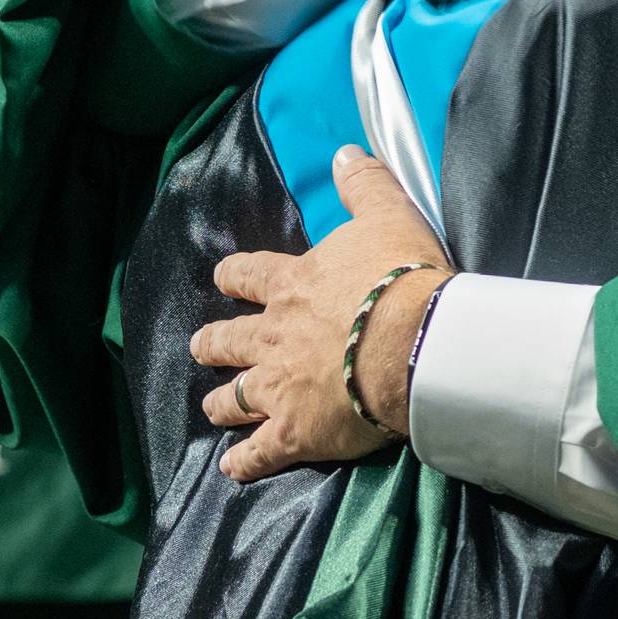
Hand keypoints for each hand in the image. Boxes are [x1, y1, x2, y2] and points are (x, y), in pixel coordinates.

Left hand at [190, 149, 451, 481]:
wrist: (414, 341)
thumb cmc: (403, 278)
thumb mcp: (388, 215)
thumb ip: (364, 184)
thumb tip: (346, 150)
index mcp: (292, 286)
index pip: (250, 275)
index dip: (235, 276)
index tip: (224, 277)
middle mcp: (273, 336)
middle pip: (230, 339)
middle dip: (214, 343)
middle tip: (203, 346)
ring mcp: (278, 386)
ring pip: (235, 396)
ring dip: (223, 401)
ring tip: (213, 407)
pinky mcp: (294, 431)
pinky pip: (259, 452)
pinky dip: (244, 462)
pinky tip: (233, 468)